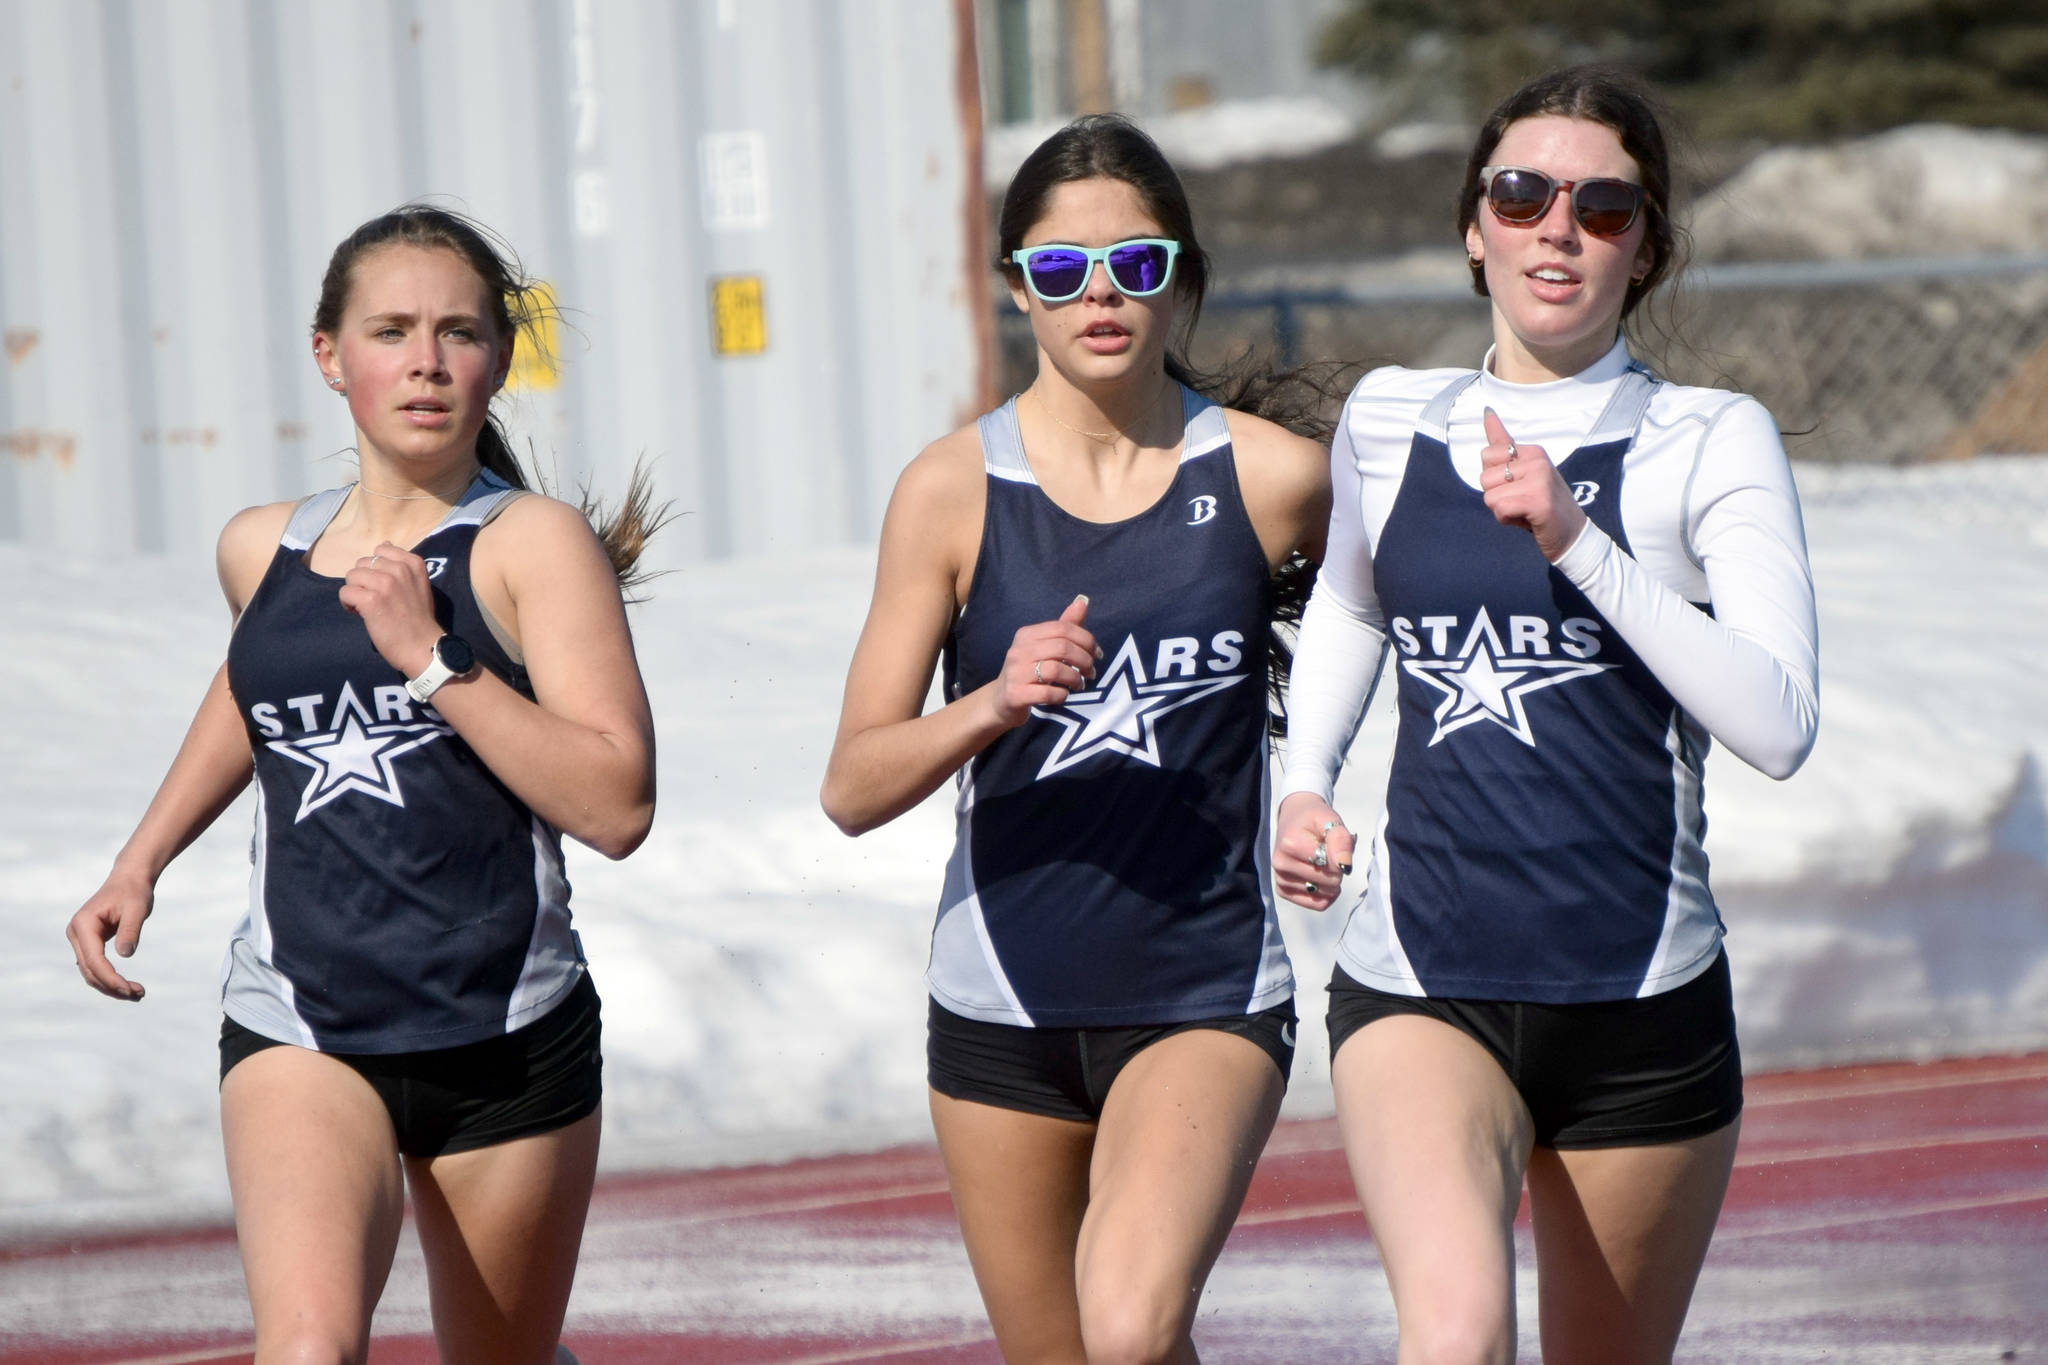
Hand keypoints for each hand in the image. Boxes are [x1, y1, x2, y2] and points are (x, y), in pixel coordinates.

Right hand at [67, 871, 153, 1000]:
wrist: (130, 879)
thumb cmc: (134, 892)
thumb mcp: (137, 909)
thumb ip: (130, 930)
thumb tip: (125, 954)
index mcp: (83, 924)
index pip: (93, 960)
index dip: (110, 978)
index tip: (130, 990)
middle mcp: (76, 933)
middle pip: (89, 970)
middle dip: (112, 986)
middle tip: (139, 995)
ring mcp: (80, 939)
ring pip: (91, 972)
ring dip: (111, 986)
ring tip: (138, 994)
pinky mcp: (88, 943)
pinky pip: (96, 966)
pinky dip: (110, 978)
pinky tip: (128, 987)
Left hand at [338, 542, 441, 677]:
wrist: (422, 646)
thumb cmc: (419, 618)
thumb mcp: (418, 583)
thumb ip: (402, 565)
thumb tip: (385, 544)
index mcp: (413, 563)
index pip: (380, 550)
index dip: (376, 568)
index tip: (383, 585)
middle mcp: (399, 569)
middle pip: (362, 563)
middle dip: (364, 580)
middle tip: (375, 598)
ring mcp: (385, 584)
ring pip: (351, 576)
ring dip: (355, 591)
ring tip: (367, 606)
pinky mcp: (371, 600)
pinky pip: (346, 592)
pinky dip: (349, 604)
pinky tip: (360, 614)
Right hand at [990, 594, 1100, 728]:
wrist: (1001, 700)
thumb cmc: (1028, 671)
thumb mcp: (1044, 646)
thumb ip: (1064, 627)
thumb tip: (1082, 602)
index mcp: (1026, 634)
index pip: (1063, 628)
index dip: (1086, 640)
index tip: (1097, 654)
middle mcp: (1019, 651)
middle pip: (1062, 648)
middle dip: (1085, 660)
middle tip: (1091, 672)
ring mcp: (1015, 673)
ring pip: (1056, 670)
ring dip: (1075, 678)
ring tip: (1079, 684)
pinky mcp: (1016, 695)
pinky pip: (1048, 693)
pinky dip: (1062, 695)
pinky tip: (1063, 695)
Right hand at [1275, 791, 1354, 910]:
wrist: (1294, 818)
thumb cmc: (1314, 819)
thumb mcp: (1331, 820)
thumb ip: (1341, 840)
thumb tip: (1345, 866)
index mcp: (1290, 844)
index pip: (1330, 866)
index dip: (1341, 858)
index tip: (1334, 845)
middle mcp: (1281, 864)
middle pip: (1328, 882)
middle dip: (1336, 870)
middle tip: (1330, 855)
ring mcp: (1280, 879)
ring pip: (1323, 895)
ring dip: (1331, 883)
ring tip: (1323, 864)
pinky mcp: (1283, 890)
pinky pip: (1316, 904)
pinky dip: (1326, 896)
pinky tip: (1323, 881)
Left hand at [1479, 408, 1585, 561]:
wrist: (1572, 534)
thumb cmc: (1542, 503)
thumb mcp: (1525, 471)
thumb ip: (1504, 445)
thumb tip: (1486, 411)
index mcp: (1533, 451)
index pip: (1487, 455)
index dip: (1495, 478)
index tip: (1518, 485)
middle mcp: (1537, 460)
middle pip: (1484, 478)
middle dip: (1497, 495)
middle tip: (1522, 501)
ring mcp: (1539, 479)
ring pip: (1489, 496)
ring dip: (1502, 510)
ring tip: (1525, 510)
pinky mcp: (1538, 500)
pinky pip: (1499, 508)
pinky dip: (1507, 520)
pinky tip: (1527, 519)